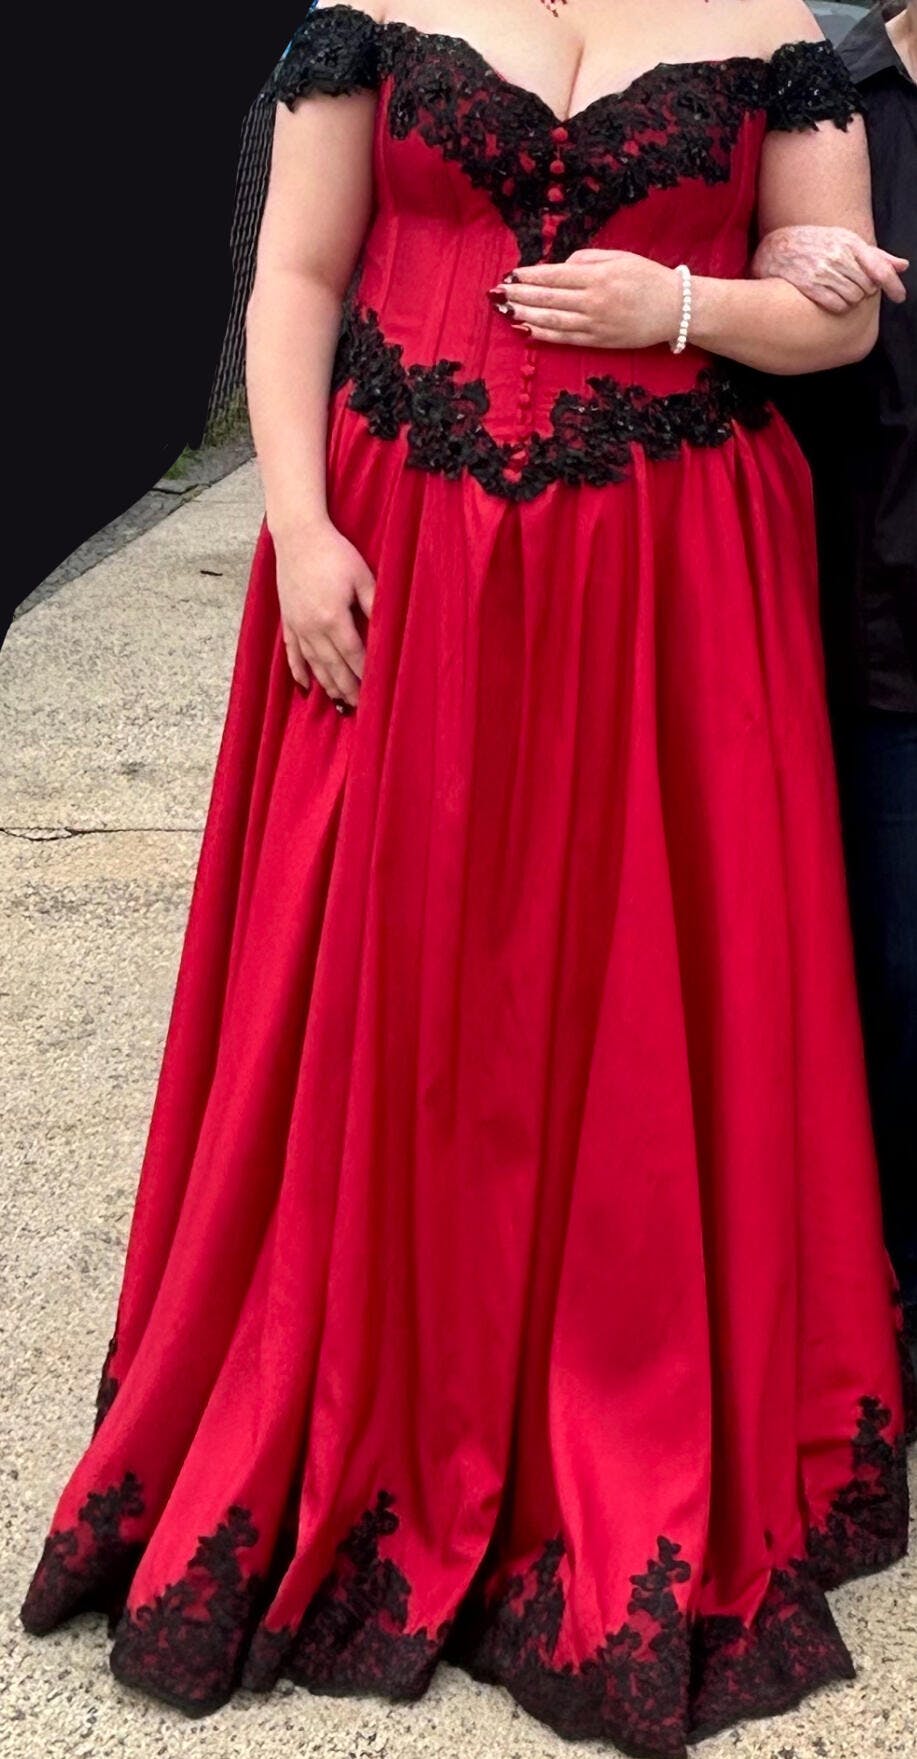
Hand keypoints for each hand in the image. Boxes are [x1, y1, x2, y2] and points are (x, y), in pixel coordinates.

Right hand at [272, 516, 375, 709]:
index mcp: (333, 618)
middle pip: (333, 666)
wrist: (298, 535)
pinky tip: (305, 687)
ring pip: (314, 664)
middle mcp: (313, 627)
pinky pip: (292, 653)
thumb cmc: (334, 552)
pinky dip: (298, 671)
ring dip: (327, 686)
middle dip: (348, 689)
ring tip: (339, 704)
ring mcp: (298, 625)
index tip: (376, 691)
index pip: (354, 655)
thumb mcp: (361, 576)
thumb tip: (387, 631)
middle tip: (361, 708)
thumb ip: (374, 605)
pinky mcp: (288, 620)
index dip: (366, 675)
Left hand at [488, 250, 683, 348]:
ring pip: (553, 320)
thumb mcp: (619, 258)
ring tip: (507, 310)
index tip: (512, 274)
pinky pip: (566, 338)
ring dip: (527, 315)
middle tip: (499, 292)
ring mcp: (596, 324)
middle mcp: (594, 301)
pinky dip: (545, 334)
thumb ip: (587, 259)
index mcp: (598, 276)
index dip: (531, 276)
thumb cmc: (647, 278)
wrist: (675, 309)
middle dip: (522, 294)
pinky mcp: (599, 341)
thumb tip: (559, 267)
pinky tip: (527, 330)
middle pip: (549, 298)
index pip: (555, 275)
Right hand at [751, 225, 907, 312]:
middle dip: (863, 291)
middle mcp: (838, 254)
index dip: (893, 285)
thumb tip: (903, 266)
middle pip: (867, 286)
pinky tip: (829, 299)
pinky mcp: (809, 284)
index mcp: (850, 242)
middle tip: (850, 286)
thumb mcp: (844, 241)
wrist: (776, 248)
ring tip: (838, 291)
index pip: (879, 267)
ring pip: (853, 298)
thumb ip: (875, 256)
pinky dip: (837, 306)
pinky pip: (836, 305)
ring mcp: (823, 269)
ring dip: (850, 300)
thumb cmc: (814, 244)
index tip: (900, 297)